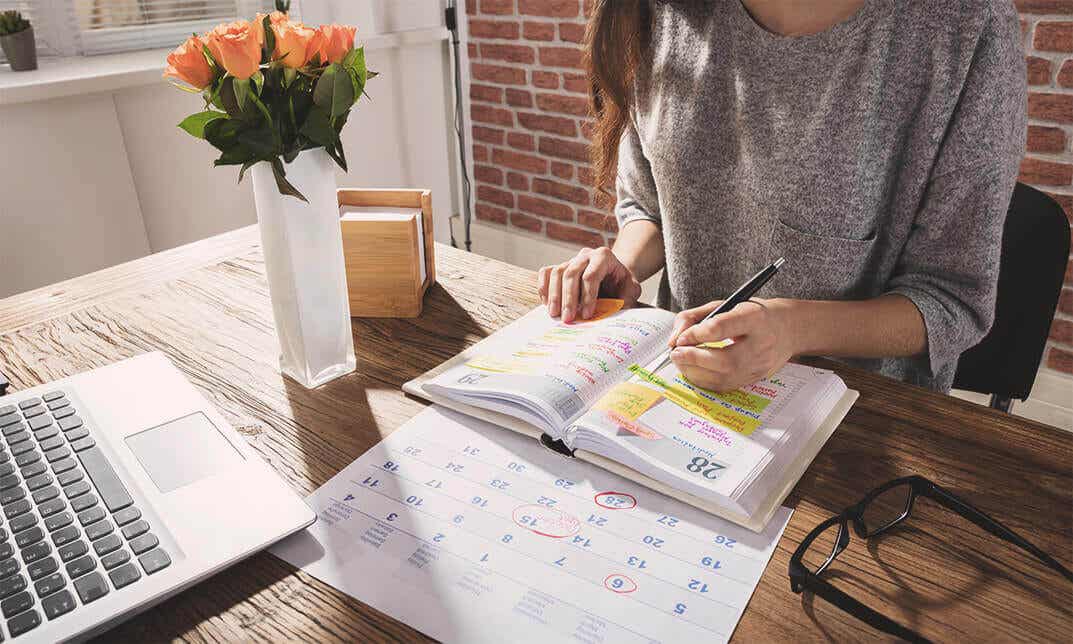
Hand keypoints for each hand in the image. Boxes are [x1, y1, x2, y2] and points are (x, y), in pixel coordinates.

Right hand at [537, 247, 641, 321]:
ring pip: (557, 272)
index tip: (587, 315)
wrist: (614, 274)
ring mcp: (571, 259)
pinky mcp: (560, 267)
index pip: (591, 275)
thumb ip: (625, 300)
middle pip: (571, 273)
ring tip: (555, 315)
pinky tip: (547, 304)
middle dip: (568, 298)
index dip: (588, 296)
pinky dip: (543, 287)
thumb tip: (615, 317)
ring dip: (555, 295)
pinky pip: (546, 272)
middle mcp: (585, 255)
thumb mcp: (631, 289)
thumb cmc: (622, 283)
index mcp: (604, 257)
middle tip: (568, 319)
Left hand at [668, 299, 798, 391]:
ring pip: (723, 377)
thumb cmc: (751, 314)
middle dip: (693, 359)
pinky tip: (694, 370)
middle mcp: (761, 343)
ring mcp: (761, 365)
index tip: (680, 338)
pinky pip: (725, 386)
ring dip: (695, 372)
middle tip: (676, 354)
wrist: (787, 328)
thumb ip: (693, 317)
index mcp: (754, 318)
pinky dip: (704, 380)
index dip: (696, 334)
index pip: (721, 328)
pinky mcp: (756, 378)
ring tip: (681, 361)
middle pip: (724, 360)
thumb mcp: (723, 305)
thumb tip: (674, 340)